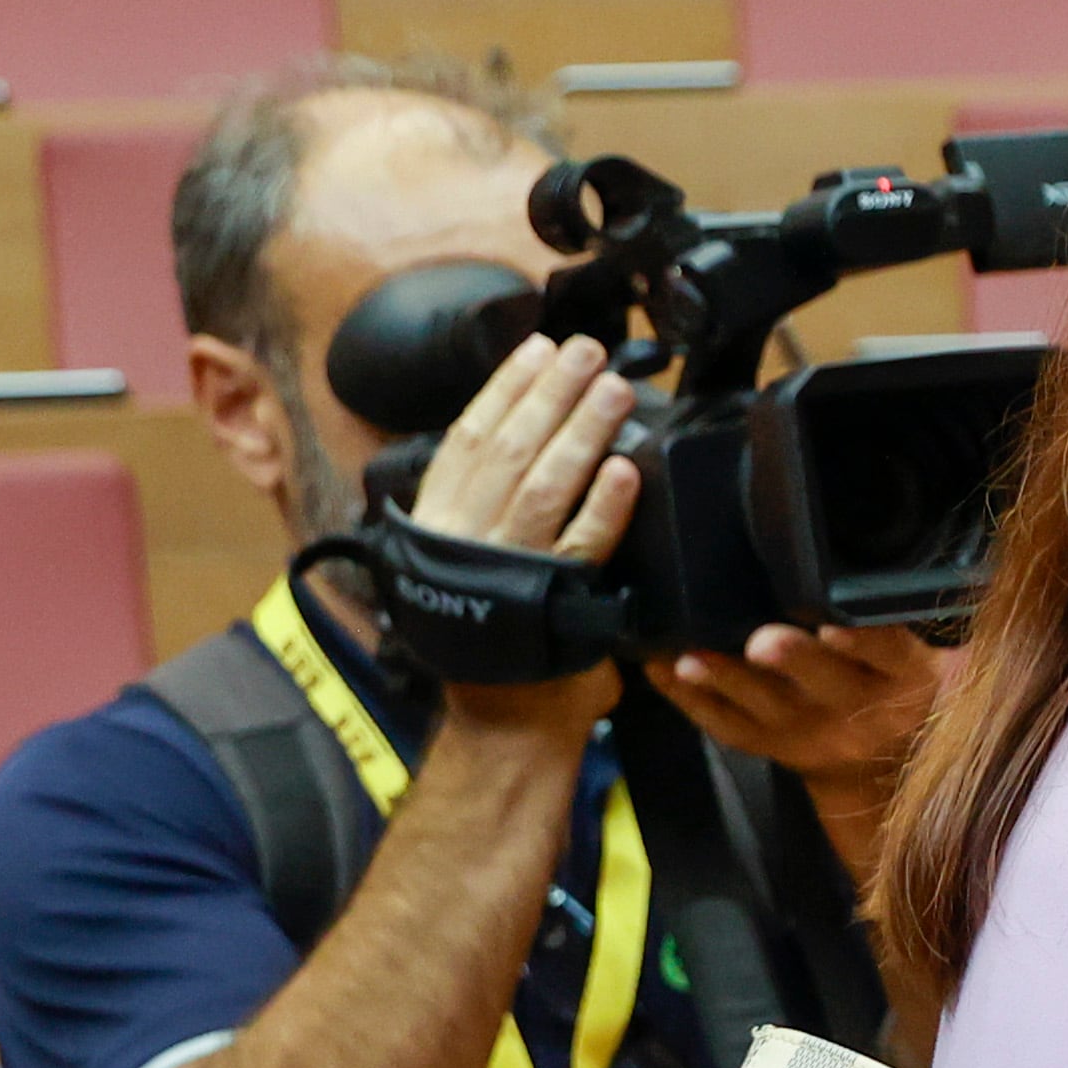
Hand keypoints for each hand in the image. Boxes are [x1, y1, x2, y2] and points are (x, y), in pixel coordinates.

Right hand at [408, 333, 637, 734]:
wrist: (505, 718)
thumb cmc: (496, 634)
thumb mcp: (467, 559)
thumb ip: (482, 506)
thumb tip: (517, 439)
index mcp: (441, 523)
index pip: (471, 439)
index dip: (505, 388)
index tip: (538, 348)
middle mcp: (468, 538)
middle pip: (511, 450)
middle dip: (551, 392)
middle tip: (588, 350)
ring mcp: (510, 567)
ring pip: (546, 486)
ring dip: (583, 431)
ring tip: (614, 388)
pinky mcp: (554, 601)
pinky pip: (583, 545)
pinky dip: (604, 506)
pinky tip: (626, 470)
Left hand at [650, 627, 944, 876]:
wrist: (892, 779)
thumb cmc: (920, 699)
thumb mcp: (956, 668)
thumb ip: (939, 623)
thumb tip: (968, 572)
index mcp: (910, 680)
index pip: (891, 654)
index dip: (864, 641)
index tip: (836, 623)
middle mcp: (861, 712)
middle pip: (825, 685)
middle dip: (793, 661)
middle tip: (762, 640)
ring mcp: (812, 735)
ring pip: (768, 709)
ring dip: (727, 681)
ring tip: (690, 657)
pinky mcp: (774, 748)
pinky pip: (728, 727)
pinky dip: (691, 699)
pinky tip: (660, 667)